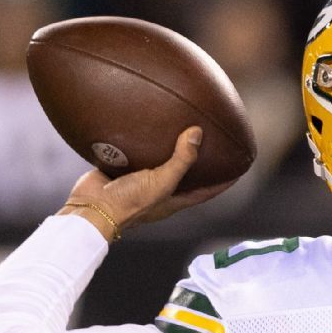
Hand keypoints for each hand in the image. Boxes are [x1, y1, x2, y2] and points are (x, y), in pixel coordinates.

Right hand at [58, 126, 235, 241]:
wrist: (90, 208)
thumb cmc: (129, 202)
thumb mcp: (161, 182)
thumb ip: (181, 160)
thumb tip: (197, 133)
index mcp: (174, 200)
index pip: (207, 191)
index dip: (224, 181)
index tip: (240, 166)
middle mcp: (159, 191)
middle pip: (186, 175)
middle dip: (198, 160)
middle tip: (213, 140)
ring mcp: (140, 181)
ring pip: (160, 162)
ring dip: (169, 148)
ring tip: (181, 125)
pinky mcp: (122, 170)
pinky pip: (136, 153)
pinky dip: (142, 141)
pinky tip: (145, 124)